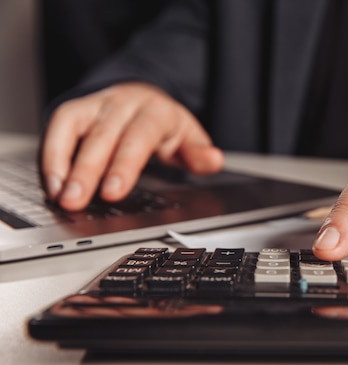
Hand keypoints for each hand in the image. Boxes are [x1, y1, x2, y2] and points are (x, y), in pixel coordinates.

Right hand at [41, 82, 223, 210]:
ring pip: (74, 128)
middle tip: (76, 202)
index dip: (123, 165)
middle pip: (103, 137)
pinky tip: (52, 182)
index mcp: (156, 112)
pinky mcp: (76, 109)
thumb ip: (198, 154)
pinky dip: (51, 154)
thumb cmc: (165, 125)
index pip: (139, 138)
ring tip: (59, 196)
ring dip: (62, 163)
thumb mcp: (189, 138)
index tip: (112, 193)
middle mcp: (124, 104)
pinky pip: (59, 127)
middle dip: (87, 171)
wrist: (145, 97)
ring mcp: (98, 104)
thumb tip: (214, 160)